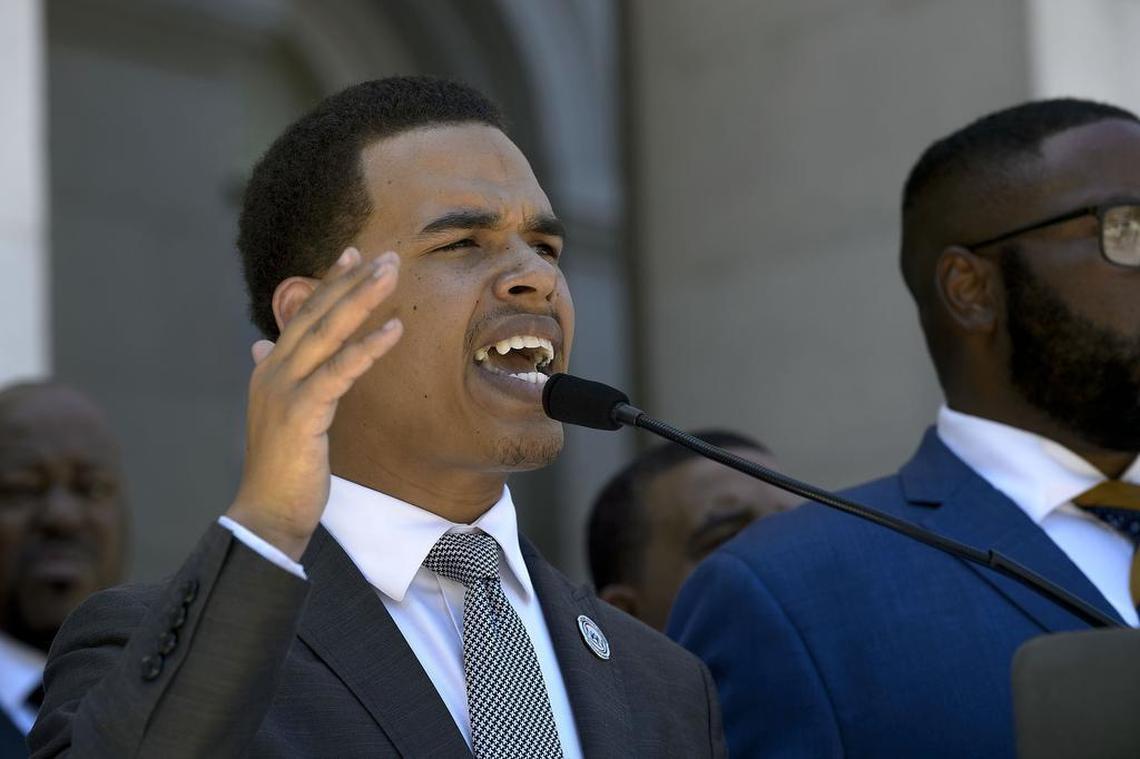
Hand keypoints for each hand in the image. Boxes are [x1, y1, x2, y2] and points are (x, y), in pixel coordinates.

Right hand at [226, 247, 402, 559]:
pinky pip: (339, 371)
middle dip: (352, 280)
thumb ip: (278, 377)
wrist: (267, 513)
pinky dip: (367, 347)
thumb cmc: (283, 469)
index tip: (354, 255)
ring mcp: (284, 388)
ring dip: (361, 298)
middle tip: (386, 255)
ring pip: (327, 331)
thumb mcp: (281, 415)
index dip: (329, 283)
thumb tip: (258, 346)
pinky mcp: (301, 411)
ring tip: (391, 274)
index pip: (303, 316)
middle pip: (317, 313)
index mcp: (270, 369)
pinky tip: (393, 329)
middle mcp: (273, 370)